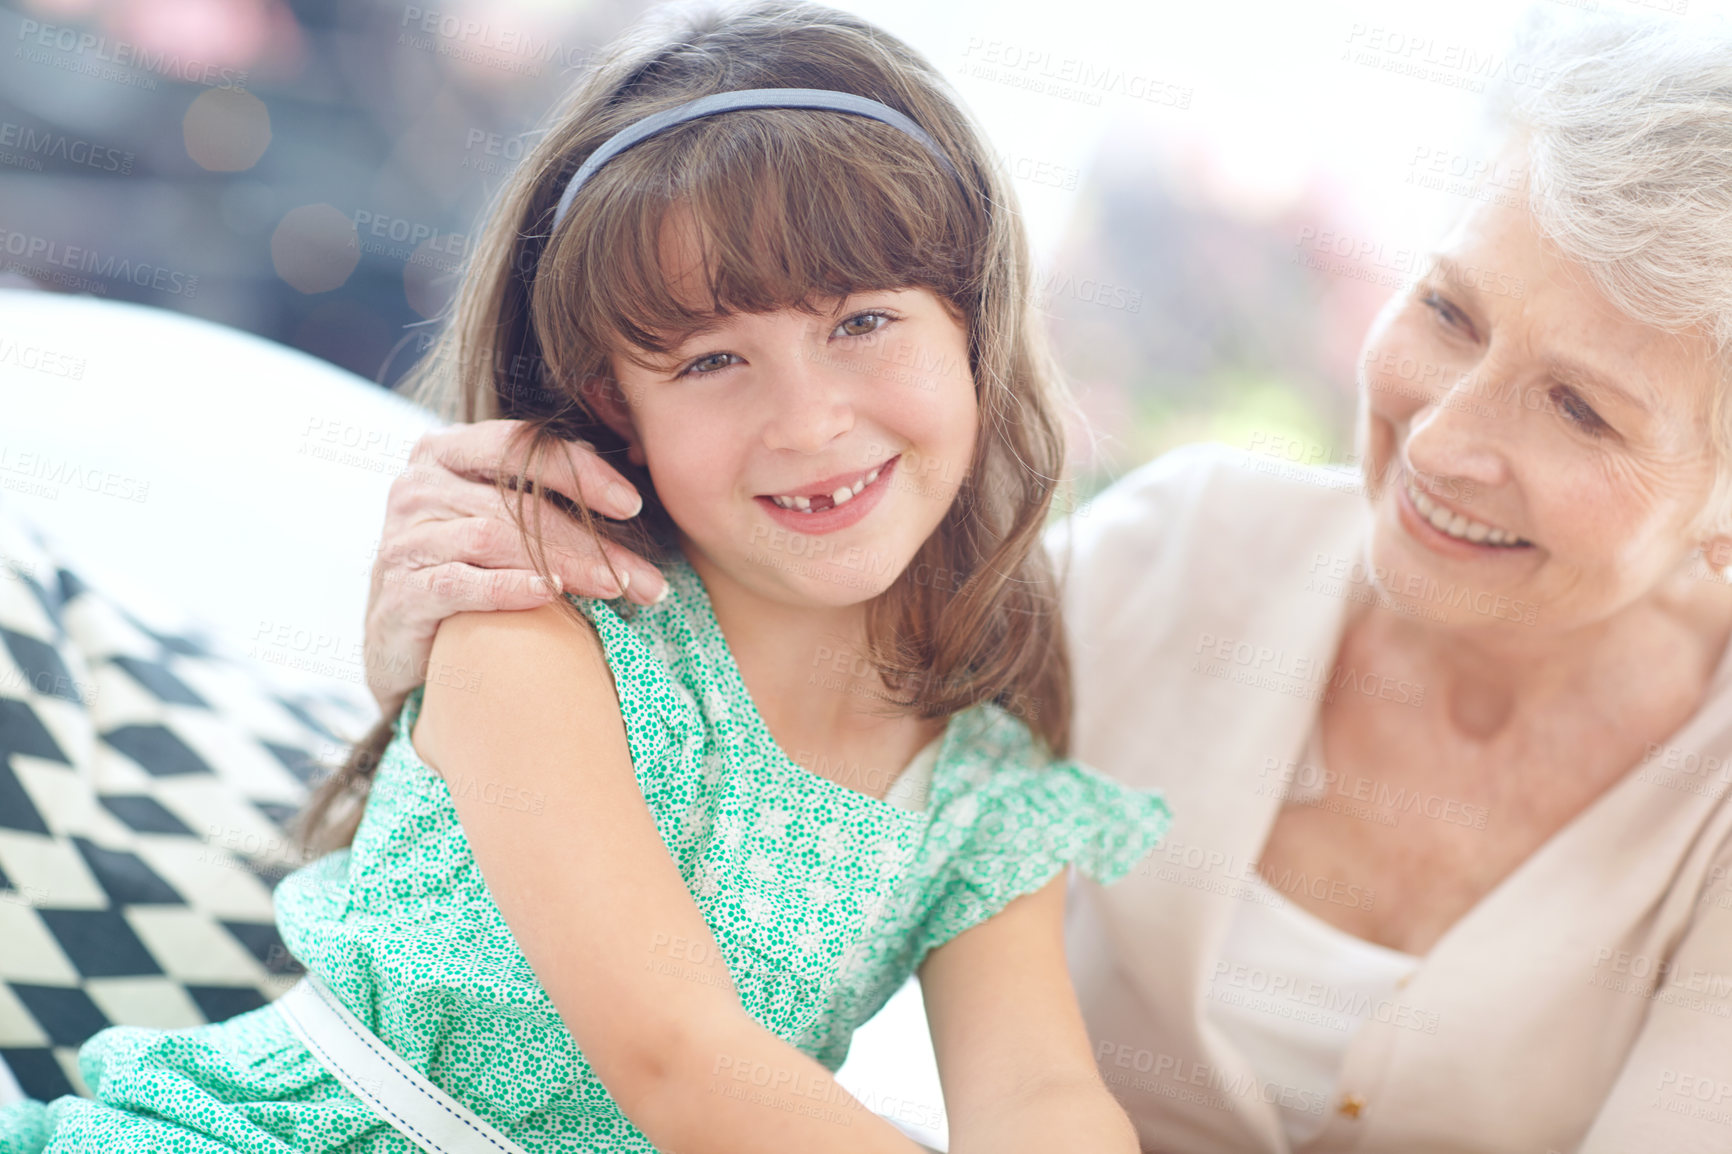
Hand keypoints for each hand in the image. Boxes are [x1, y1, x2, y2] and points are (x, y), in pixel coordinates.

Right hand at [362, 419, 665, 714]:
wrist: (399, 641)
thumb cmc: (461, 567)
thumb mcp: (495, 518)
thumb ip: (538, 490)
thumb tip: (610, 474)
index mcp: (444, 452)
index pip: (519, 445)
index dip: (580, 471)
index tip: (633, 505)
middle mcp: (417, 486)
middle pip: (516, 502)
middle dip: (588, 537)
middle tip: (641, 572)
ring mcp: (404, 538)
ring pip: (494, 538)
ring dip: (565, 564)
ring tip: (614, 587)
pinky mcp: (400, 592)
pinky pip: (460, 582)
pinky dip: (510, 587)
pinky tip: (551, 593)